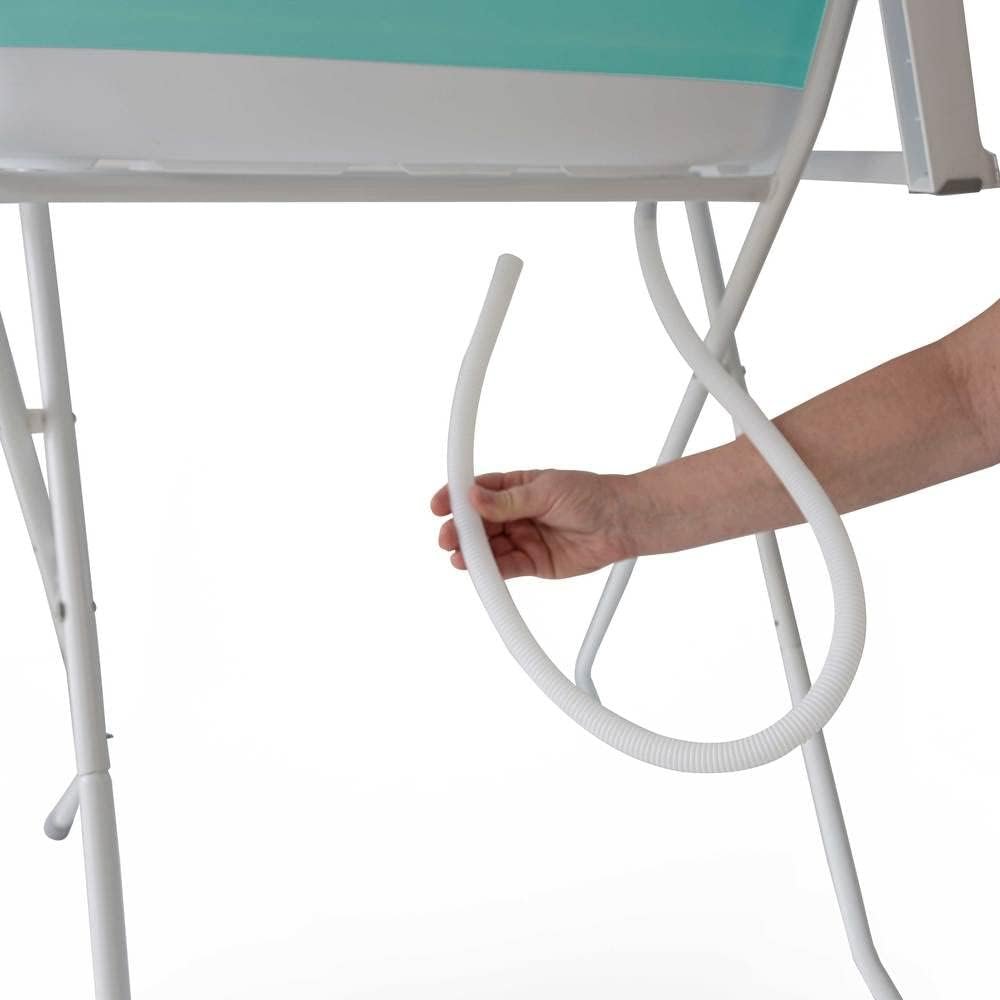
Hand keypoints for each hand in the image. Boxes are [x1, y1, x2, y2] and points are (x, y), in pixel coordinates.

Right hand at [431, 469, 636, 579]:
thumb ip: (509, 500)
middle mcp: (515, 514)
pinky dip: (489, 570)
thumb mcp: (546, 490)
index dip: (456, 498)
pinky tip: (477, 569)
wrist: (621, 523)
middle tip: (449, 536)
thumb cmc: (590, 495)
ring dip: (471, 552)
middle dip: (460, 530)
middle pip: (478, 523)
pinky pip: (505, 567)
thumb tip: (474, 498)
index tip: (439, 505)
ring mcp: (522, 539)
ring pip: (488, 547)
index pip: (477, 492)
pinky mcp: (532, 563)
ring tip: (458, 555)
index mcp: (515, 488)